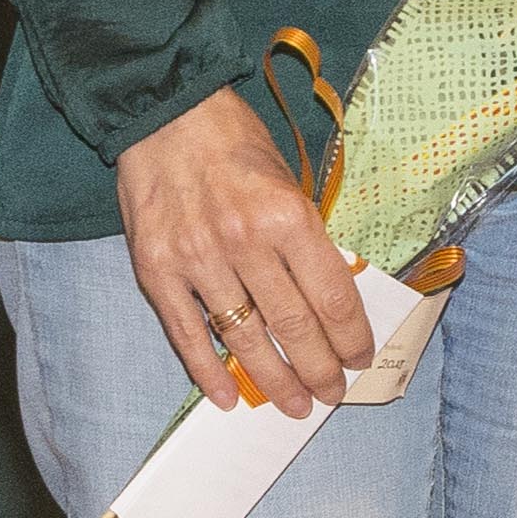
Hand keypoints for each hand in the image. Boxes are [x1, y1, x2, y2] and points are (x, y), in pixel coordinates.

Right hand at [115, 88, 372, 414]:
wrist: (163, 113)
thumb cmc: (234, 142)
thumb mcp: (288, 180)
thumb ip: (305, 238)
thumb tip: (329, 298)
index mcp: (287, 215)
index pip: (332, 296)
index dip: (352, 337)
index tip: (360, 357)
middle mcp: (244, 241)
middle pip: (294, 327)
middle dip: (320, 369)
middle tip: (332, 392)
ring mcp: (198, 259)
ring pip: (244, 340)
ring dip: (274, 381)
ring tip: (294, 404)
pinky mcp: (156, 270)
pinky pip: (186, 334)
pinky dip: (208, 372)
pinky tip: (226, 398)